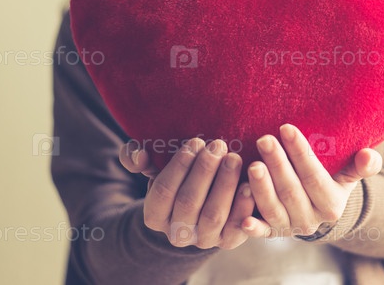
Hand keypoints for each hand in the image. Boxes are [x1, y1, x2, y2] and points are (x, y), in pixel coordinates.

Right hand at [120, 138, 254, 249]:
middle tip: (218, 145)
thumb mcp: (153, 165)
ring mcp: (203, 240)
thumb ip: (135, 155)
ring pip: (213, 215)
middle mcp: (177, 233)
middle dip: (204, 171)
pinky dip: (243, 206)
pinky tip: (248, 184)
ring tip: (234, 158)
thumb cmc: (178, 176)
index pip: (164, 191)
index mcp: (154, 216)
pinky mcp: (228, 241)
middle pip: (188, 202)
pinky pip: (236, 228)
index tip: (196, 141)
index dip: (179, 166)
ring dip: (224, 184)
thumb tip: (138, 156)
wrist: (202, 201)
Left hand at [241, 124, 381, 238]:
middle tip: (264, 139)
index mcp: (331, 205)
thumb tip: (370, 156)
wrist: (319, 211)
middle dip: (277, 164)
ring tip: (251, 165)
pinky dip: (253, 227)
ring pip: (274, 209)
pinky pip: (262, 232)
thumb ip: (362, 166)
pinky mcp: (273, 233)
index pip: (314, 176)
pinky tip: (243, 219)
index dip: (300, 153)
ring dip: (262, 188)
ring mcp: (290, 228)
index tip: (286, 128)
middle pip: (291, 191)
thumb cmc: (331, 181)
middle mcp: (311, 220)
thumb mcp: (349, 175)